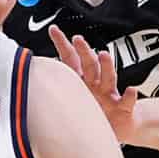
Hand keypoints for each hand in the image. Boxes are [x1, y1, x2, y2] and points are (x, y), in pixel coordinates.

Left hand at [49, 24, 139, 144]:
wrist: (121, 127)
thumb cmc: (95, 114)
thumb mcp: (74, 103)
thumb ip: (56, 94)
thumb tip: (28, 83)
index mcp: (82, 82)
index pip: (71, 59)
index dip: (63, 44)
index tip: (54, 30)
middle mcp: (95, 85)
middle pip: (89, 64)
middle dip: (83, 51)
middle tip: (77, 39)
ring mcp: (109, 95)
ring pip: (108, 77)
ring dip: (106, 66)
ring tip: (103, 55)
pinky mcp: (122, 108)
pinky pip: (126, 101)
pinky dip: (129, 96)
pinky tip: (130, 89)